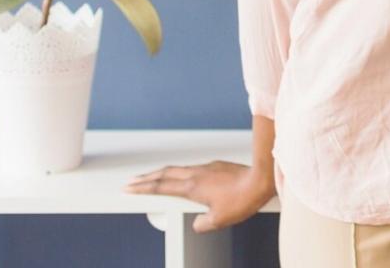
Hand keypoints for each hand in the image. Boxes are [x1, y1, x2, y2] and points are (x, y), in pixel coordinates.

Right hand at [123, 160, 274, 231]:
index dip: (142, 188)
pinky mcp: (217, 165)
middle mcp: (196, 174)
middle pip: (164, 174)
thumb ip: (202, 224)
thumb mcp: (219, 220)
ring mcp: (206, 167)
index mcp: (191, 187)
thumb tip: (197, 224)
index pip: (160, 187)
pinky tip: (183, 176)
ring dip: (162, 173)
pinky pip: (192, 168)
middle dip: (146, 178)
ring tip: (153, 177)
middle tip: (133, 181)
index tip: (129, 188)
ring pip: (178, 168)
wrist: (260, 179)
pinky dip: (180, 172)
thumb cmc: (242, 199)